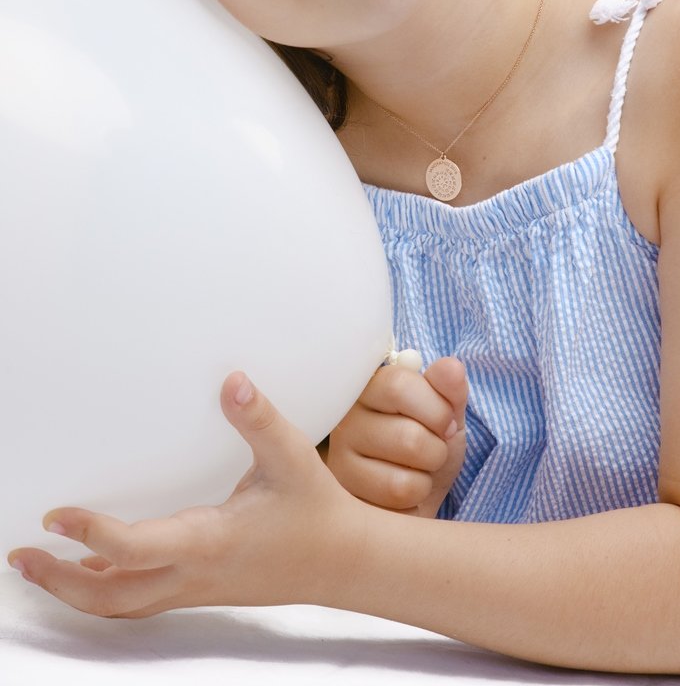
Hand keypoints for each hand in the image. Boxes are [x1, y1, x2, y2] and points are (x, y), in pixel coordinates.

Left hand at [6, 373, 365, 617]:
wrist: (340, 561)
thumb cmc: (314, 510)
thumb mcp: (291, 457)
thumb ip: (258, 418)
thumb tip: (232, 381)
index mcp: (210, 541)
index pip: (133, 549)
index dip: (89, 534)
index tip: (56, 514)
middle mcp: (194, 573)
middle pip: (109, 596)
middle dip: (59, 581)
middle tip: (21, 556)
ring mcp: (196, 588)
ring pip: (121, 606)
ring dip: (76, 591)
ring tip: (42, 567)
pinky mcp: (203, 589)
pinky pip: (142, 600)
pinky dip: (107, 592)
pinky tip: (100, 571)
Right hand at [326, 357, 467, 517]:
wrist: (417, 498)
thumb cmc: (428, 449)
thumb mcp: (447, 415)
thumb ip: (450, 390)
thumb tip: (451, 367)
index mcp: (370, 389)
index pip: (398, 384)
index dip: (436, 408)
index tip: (446, 422)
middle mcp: (346, 420)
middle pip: (407, 436)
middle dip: (436, 450)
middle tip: (431, 451)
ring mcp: (340, 460)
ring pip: (401, 477)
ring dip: (425, 479)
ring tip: (414, 473)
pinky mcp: (346, 496)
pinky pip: (396, 500)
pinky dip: (414, 501)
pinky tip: (401, 497)